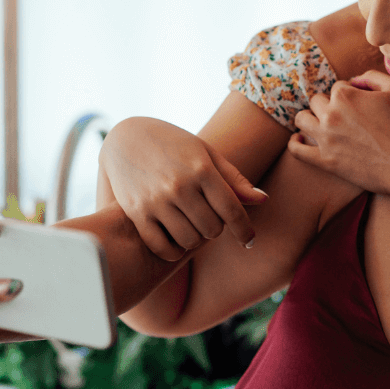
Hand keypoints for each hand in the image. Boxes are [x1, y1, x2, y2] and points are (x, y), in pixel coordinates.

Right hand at [99, 117, 267, 259]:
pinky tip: (177, 242)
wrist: (126, 137)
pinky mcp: (136, 212)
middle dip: (216, 228)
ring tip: (192, 226)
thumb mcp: (206, 154)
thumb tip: (263, 200)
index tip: (249, 242)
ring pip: (189, 240)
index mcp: (202, 169)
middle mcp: (180, 186)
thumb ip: (234, 179)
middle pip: (212, 229)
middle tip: (209, 219)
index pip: (232, 210)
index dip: (244, 230)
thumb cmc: (175, 145)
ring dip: (195, 239)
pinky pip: (162, 247)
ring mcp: (156, 200)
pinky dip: (174, 251)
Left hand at [286, 70, 389, 195]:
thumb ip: (371, 76)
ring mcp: (325, 139)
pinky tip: (301, 139)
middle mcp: (330, 114)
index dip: (350, 94)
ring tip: (323, 124)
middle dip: (329, 105)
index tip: (362, 105)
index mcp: (345, 95)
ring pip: (302, 120)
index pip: (337, 87)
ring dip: (311, 118)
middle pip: (317, 101)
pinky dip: (296, 142)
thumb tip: (354, 80)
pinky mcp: (325, 161)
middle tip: (346, 117)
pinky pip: (297, 150)